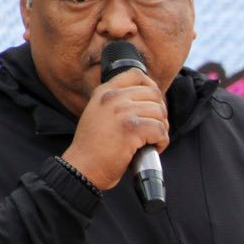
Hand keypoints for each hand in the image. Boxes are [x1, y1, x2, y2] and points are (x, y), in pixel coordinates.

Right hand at [61, 68, 169, 190]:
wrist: (82, 168)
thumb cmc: (93, 147)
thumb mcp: (98, 113)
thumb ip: (117, 103)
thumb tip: (149, 100)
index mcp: (104, 92)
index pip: (136, 75)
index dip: (151, 88)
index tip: (153, 103)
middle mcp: (113, 98)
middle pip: (154, 94)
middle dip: (160, 112)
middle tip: (154, 129)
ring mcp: (122, 112)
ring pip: (160, 113)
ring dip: (162, 128)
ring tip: (152, 140)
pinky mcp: (131, 129)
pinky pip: (160, 130)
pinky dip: (162, 142)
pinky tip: (153, 148)